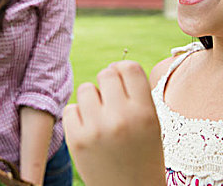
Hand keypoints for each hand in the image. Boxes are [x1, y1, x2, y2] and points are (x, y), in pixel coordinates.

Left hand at [63, 61, 164, 185]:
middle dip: (107, 84)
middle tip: (111, 103)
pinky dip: (78, 116)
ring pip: (86, 89)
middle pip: (106, 73)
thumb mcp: (152, 123)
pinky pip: (71, 108)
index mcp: (145, 112)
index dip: (123, 69)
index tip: (121, 80)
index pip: (129, 67)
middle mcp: (122, 117)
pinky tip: (89, 130)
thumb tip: (112, 67)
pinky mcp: (76, 140)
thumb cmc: (143, 155)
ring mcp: (97, 128)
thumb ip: (135, 95)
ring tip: (100, 119)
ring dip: (92, 99)